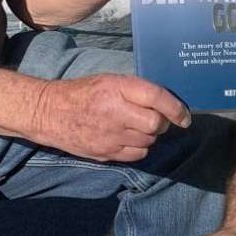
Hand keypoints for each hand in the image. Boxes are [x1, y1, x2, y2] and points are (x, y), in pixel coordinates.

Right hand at [31, 73, 190, 162]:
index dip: (176, 108)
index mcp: (118, 88)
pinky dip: (139, 148)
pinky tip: (128, 139)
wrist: (51, 112)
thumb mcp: (109, 80)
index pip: (157, 98)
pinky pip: (137, 155)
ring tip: (135, 127)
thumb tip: (165, 103)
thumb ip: (135, 90)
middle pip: (156, 125)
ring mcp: (110, 136)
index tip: (185, 117)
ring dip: (149, 136)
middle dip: (161, 123)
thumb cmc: (83, 93)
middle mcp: (116, 112)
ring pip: (148, 142)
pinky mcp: (106, 153)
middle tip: (154, 119)